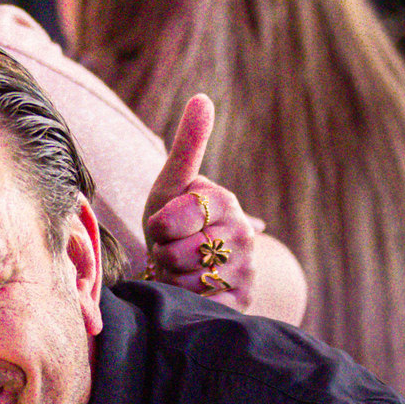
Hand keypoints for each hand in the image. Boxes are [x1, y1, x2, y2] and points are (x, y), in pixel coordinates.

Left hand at [142, 95, 257, 312]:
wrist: (193, 265)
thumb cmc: (175, 220)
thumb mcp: (173, 184)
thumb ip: (187, 145)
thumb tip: (203, 98)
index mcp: (226, 201)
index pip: (172, 221)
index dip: (157, 227)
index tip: (163, 225)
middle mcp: (245, 235)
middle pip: (178, 254)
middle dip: (164, 255)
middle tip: (173, 250)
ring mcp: (247, 270)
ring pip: (187, 282)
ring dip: (173, 279)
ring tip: (182, 269)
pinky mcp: (243, 302)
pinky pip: (201, 305)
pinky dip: (187, 300)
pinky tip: (194, 290)